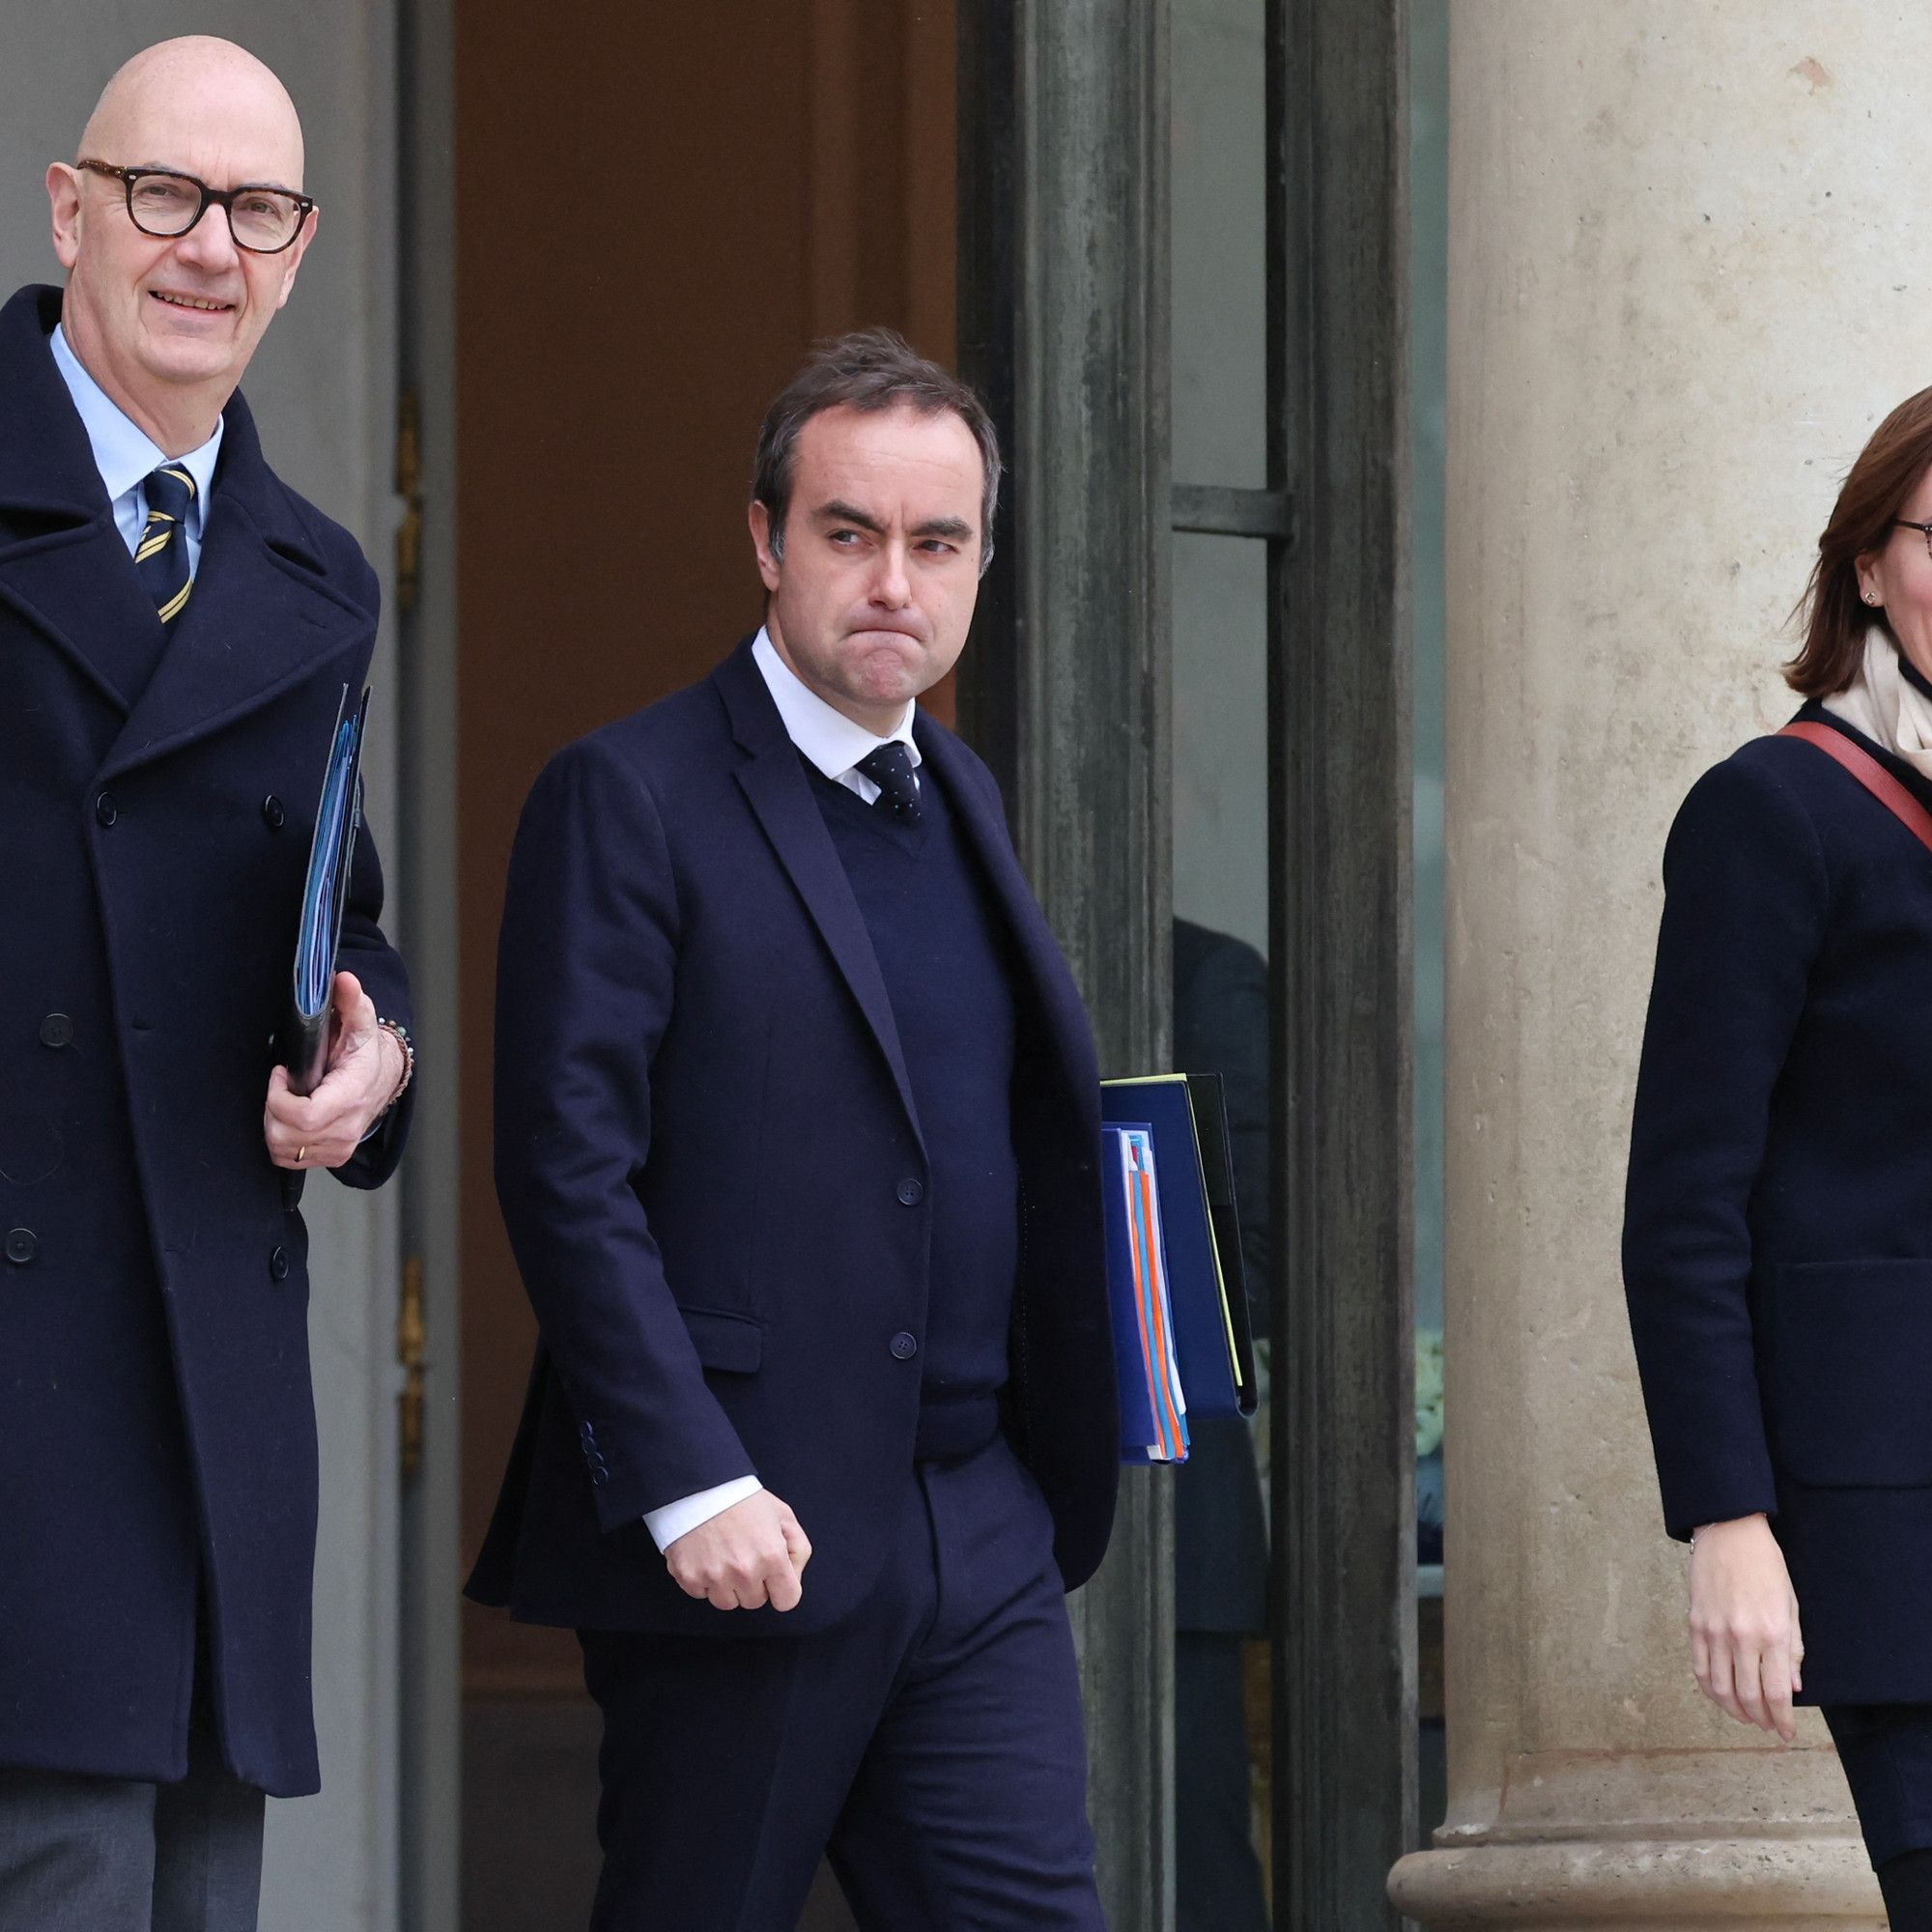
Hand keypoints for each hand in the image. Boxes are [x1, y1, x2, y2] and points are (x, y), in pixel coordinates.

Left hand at [263, 971, 404, 1169]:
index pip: (304, 1116)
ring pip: (282, 1150)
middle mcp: (346, 1129)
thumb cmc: (366, 1053)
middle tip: (280, 1085)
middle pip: (285, 1136)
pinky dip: (281, 1140)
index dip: (279, 1097)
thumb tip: (343, 979)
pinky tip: (289, 1117)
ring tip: (283, 1099)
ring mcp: (339, 1147)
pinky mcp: (332, 1156)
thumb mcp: (360, 1022)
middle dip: (271, 1108)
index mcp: (350, 1097)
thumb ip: (350, 1002)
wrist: (384, 1079)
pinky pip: (289, 1159)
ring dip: (273, 1124)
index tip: (281, 1073)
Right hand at [664, 1491, 811, 1611]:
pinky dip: (703, 1579)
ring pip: (727, 1602)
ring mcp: (715, 1577)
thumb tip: (792, 1576)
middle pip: (755, 1602)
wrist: (700, 1485)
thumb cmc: (742, 1498)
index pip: (787, 1601)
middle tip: (744, 1554)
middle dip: (752, 1583)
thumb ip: (798, 1549)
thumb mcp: (783, 1515)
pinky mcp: (689, 1577)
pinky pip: (701, 1594)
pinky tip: (705, 1555)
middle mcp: (744, 1572)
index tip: (773, 1578)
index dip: (782, 1589)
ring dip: (727, 1585)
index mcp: (772, 1556)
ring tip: (723, 1555)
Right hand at [1688, 1512, 1803, 1742]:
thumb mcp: (1791, 1605)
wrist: (1729, 1532)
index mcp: (1772, 1633)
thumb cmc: (1767, 1566)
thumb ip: (1793, 1649)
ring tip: (1746, 1716)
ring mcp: (1714, 1632)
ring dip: (1734, 1710)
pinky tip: (1720, 1695)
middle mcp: (1742, 1637)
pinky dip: (1709, 1689)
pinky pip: (1699, 1668)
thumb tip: (1793, 1688)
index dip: (1782, 1721)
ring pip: (1720, 1688)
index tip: (1787, 1733)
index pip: (1777, 1694)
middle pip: (1748, 1697)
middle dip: (1760, 1720)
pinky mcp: (1695, 1624)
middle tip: (1768, 1728)